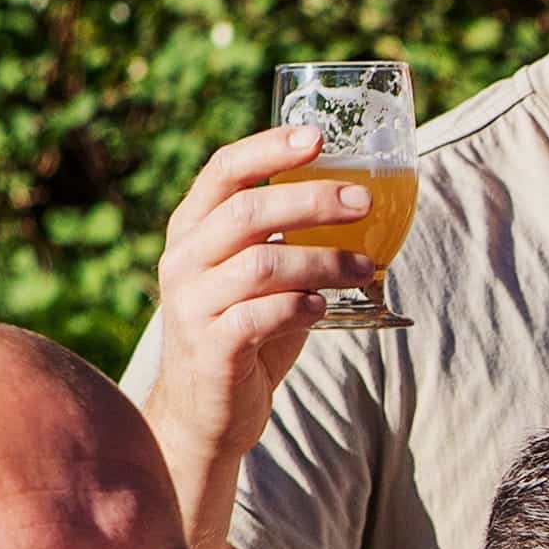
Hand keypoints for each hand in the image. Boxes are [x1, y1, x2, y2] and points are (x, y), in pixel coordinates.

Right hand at [142, 122, 378, 490]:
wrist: (205, 411)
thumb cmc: (245, 333)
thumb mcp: (260, 279)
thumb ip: (289, 242)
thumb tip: (365, 207)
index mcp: (193, 230)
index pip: (223, 171)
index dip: (268, 148)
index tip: (318, 136)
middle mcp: (184, 261)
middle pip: (246, 210)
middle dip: (312, 200)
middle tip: (364, 201)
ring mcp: (191, 305)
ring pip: (260, 264)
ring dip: (322, 260)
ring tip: (364, 266)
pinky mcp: (211, 349)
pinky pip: (259, 317)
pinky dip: (300, 307)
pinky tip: (325, 308)